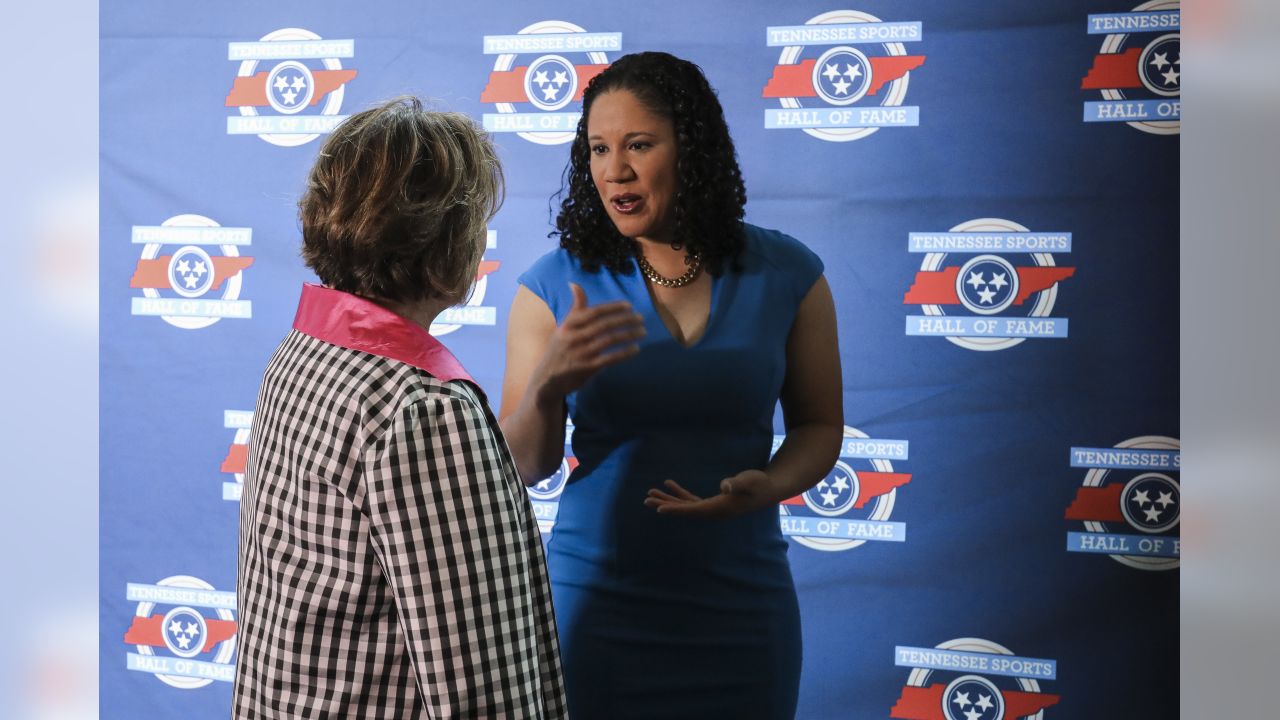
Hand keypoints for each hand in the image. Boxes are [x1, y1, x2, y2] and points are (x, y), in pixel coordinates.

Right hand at [534, 283, 645, 398]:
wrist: (547, 379)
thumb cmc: (560, 349)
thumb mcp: (564, 327)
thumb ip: (575, 309)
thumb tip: (574, 284)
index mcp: (568, 325)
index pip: (594, 312)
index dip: (613, 307)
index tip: (629, 306)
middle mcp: (573, 337)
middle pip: (604, 325)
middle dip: (625, 320)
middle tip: (641, 318)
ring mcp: (580, 353)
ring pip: (609, 340)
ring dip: (629, 334)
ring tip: (642, 331)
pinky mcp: (587, 368)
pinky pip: (610, 358)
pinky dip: (624, 353)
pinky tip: (636, 349)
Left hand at [643, 470, 776, 517]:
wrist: (769, 489)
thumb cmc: (760, 483)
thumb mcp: (750, 480)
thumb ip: (737, 483)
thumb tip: (724, 487)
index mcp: (719, 508)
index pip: (693, 510)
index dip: (675, 509)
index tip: (658, 509)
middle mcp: (713, 511)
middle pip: (684, 510)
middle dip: (665, 505)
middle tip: (646, 499)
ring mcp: (713, 508)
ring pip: (686, 506)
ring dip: (669, 500)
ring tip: (651, 493)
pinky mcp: (714, 503)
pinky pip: (692, 501)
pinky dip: (680, 495)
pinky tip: (670, 486)